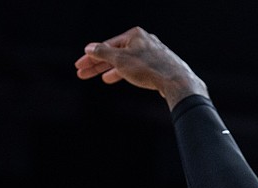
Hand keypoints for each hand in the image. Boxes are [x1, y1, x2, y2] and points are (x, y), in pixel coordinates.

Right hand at [74, 26, 207, 108]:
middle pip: (116, 53)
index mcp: (135, 35)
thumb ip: (103, 53)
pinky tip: (127, 79)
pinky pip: (140, 68)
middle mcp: (145, 41)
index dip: (91, 57)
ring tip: (103, 78)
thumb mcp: (120, 60)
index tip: (80, 66)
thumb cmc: (149, 68)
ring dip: (114, 70)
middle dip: (99, 65)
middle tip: (83, 74)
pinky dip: (130, 73)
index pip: (106, 45)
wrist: (177, 82)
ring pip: (128, 61)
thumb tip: (90, 47)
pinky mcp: (161, 65)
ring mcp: (154, 53)